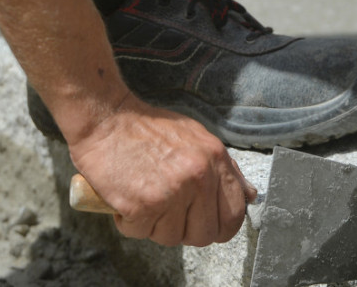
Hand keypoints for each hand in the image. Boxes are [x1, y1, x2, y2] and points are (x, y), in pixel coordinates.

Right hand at [67, 93, 257, 245]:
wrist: (107, 118)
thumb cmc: (149, 129)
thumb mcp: (197, 139)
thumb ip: (225, 169)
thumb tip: (249, 195)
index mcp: (215, 159)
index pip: (235, 213)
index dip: (221, 228)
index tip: (206, 225)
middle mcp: (198, 177)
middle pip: (205, 235)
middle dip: (186, 231)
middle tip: (168, 214)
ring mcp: (172, 192)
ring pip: (171, 238)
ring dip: (154, 226)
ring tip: (145, 200)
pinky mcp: (143, 204)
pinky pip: (140, 233)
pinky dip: (129, 223)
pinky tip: (127, 200)